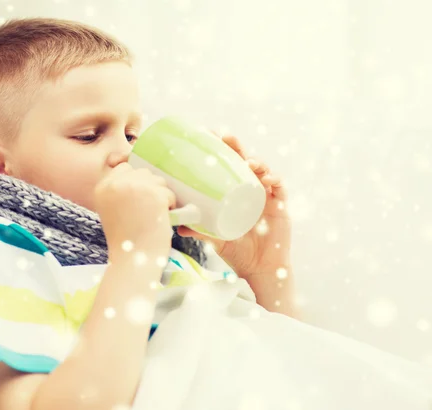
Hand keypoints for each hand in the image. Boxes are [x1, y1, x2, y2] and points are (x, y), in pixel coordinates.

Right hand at [94, 163, 174, 265]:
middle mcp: (117, 184)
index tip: (137, 202)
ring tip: (153, 216)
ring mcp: (136, 187)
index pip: (125, 168)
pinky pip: (169, 193)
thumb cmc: (125, 238)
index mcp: (103, 187)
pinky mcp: (155, 195)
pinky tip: (160, 219)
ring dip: (161, 197)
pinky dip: (169, 206)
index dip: (135, 183)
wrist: (133, 259)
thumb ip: (120, 189)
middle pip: (143, 173)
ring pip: (158, 181)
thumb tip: (141, 172)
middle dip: (150, 189)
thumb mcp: (111, 209)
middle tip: (146, 211)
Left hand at [177, 132, 291, 278]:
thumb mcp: (215, 239)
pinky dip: (275, 180)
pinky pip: (280, 188)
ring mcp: (266, 196)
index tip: (209, 135)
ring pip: (264, 170)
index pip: (227, 165)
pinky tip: (268, 179)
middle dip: (237, 146)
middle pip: (245, 161)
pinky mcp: (280, 206)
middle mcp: (250, 190)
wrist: (259, 269)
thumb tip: (177, 224)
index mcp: (234, 192)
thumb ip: (199, 231)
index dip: (221, 150)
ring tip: (248, 162)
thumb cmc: (236, 251)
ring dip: (257, 161)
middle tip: (226, 137)